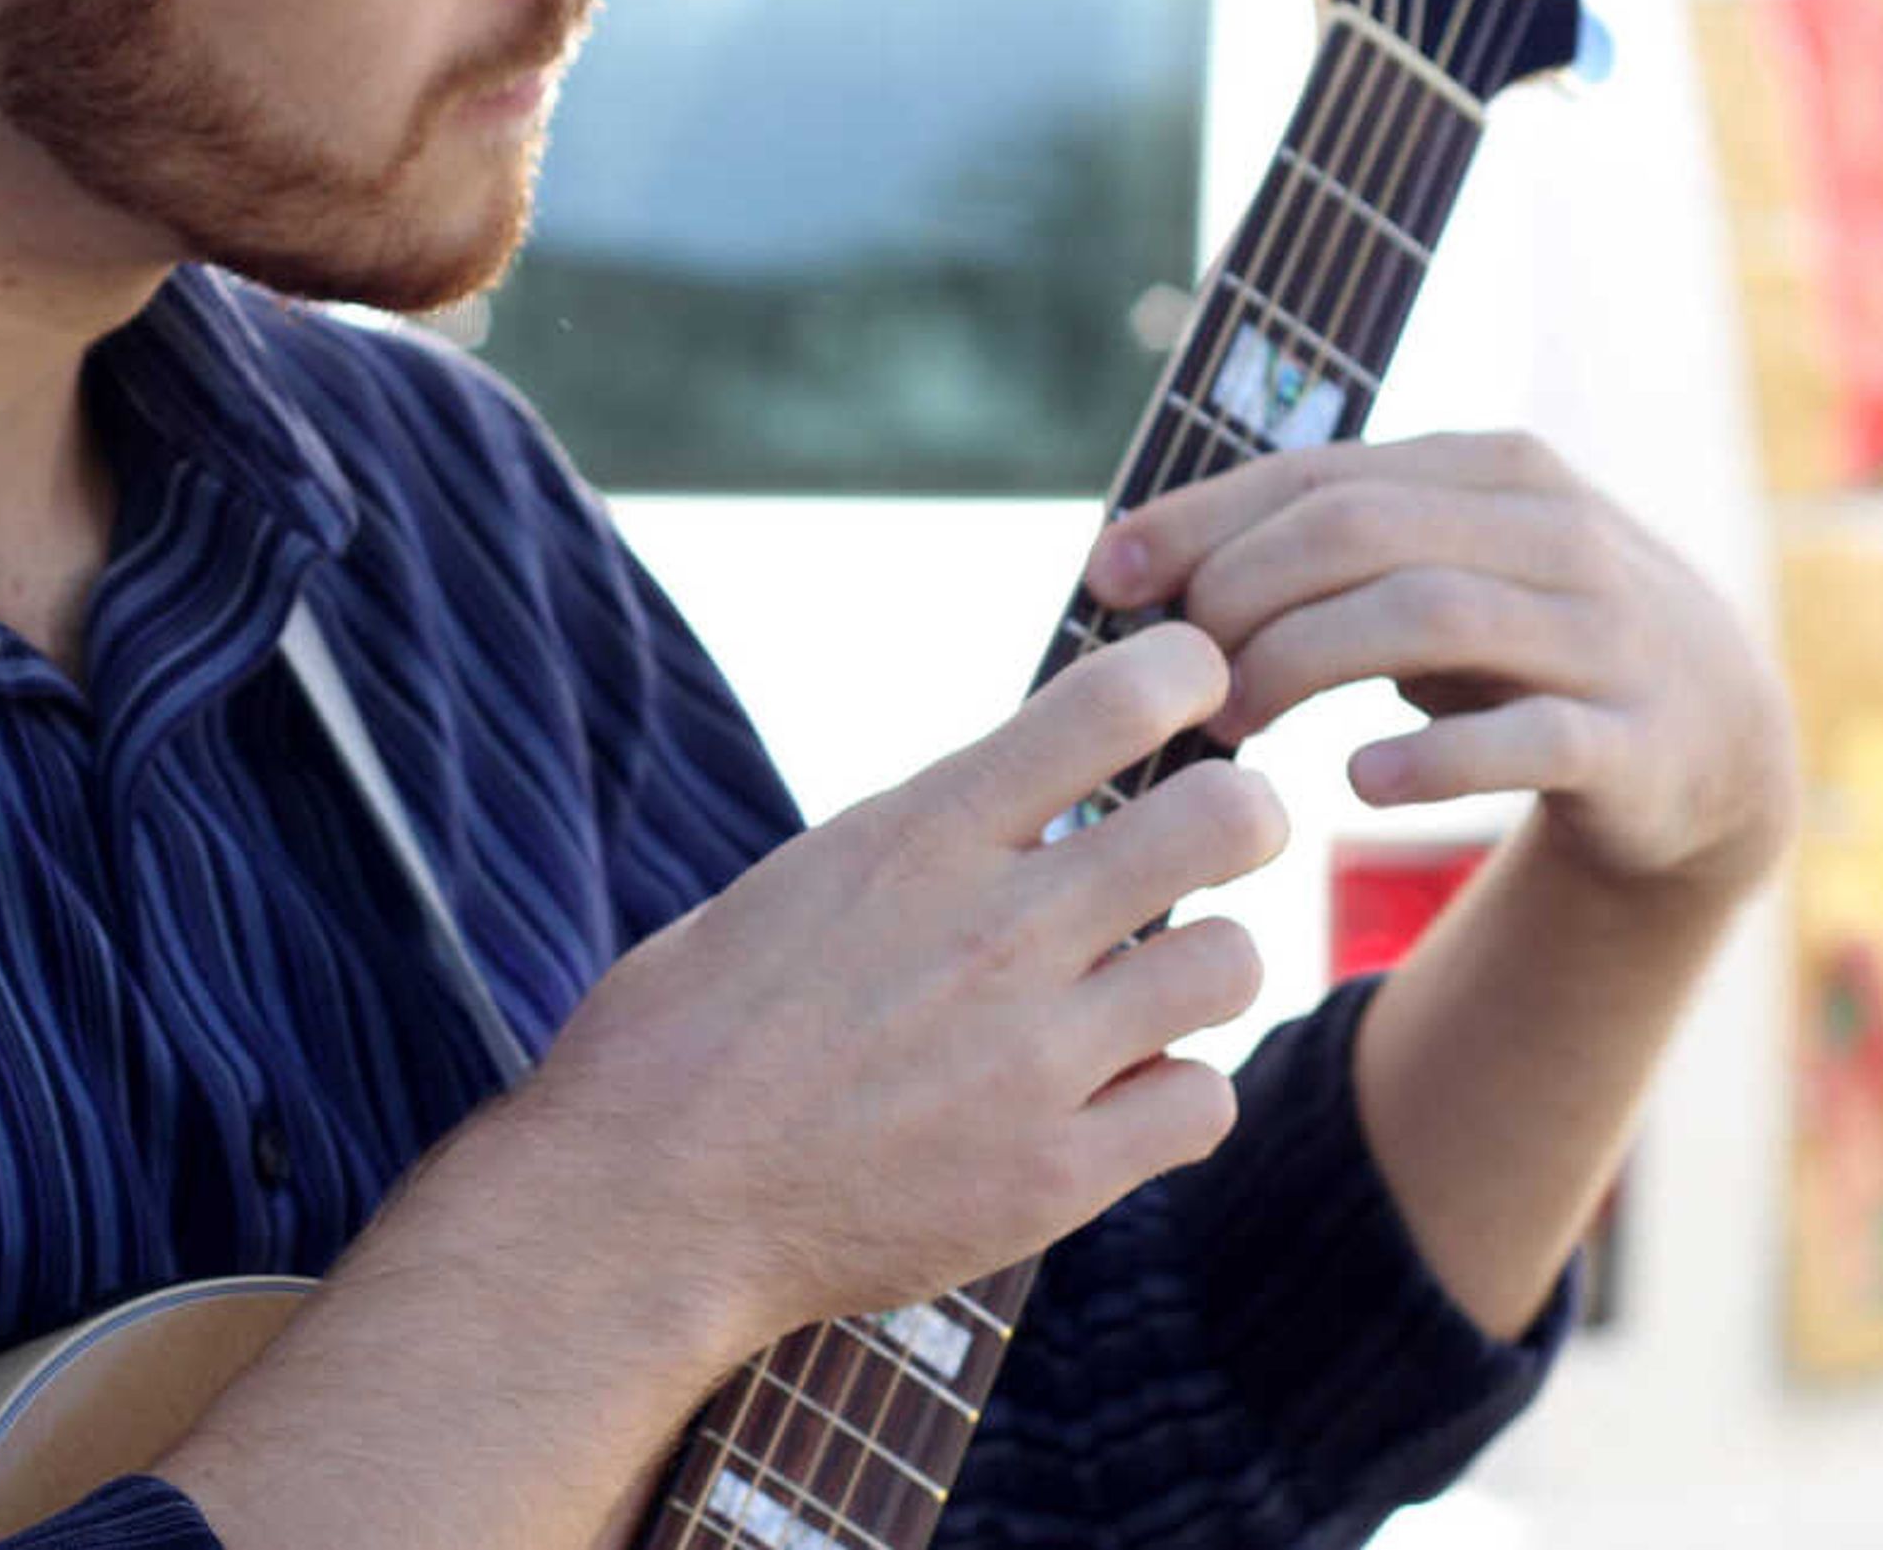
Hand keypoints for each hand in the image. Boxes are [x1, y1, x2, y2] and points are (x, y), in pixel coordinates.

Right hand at [516, 624, 1287, 1344]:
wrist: (640, 1208)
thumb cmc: (685, 1037)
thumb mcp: (798, 881)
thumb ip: (921, 840)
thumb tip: (1006, 802)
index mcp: (922, 834)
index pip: (1121, 697)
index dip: (1187, 676)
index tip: (1192, 690)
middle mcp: (999, 931)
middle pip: (1229, 818)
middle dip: (1242, 817)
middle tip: (1211, 844)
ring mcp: (1036, 1059)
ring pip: (1235, 961)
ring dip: (1202, 972)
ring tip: (1146, 994)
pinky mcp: (1055, 1177)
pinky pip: (1205, 1103)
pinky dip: (1174, 1100)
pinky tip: (1118, 1104)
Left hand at [1086, 432, 1797, 903]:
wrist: (1716, 749)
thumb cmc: (1529, 648)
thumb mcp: (1446, 573)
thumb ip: (1331, 550)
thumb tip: (1139, 560)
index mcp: (1500, 469)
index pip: (1322, 473)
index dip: (1203, 519)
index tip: (1107, 576)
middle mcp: (1558, 532)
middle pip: (1362, 533)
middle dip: (1243, 596)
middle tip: (1177, 677)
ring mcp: (1606, 633)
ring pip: (1429, 615)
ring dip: (1303, 667)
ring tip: (1230, 728)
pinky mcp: (1637, 740)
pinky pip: (1526, 739)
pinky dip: (1431, 758)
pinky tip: (1354, 783)